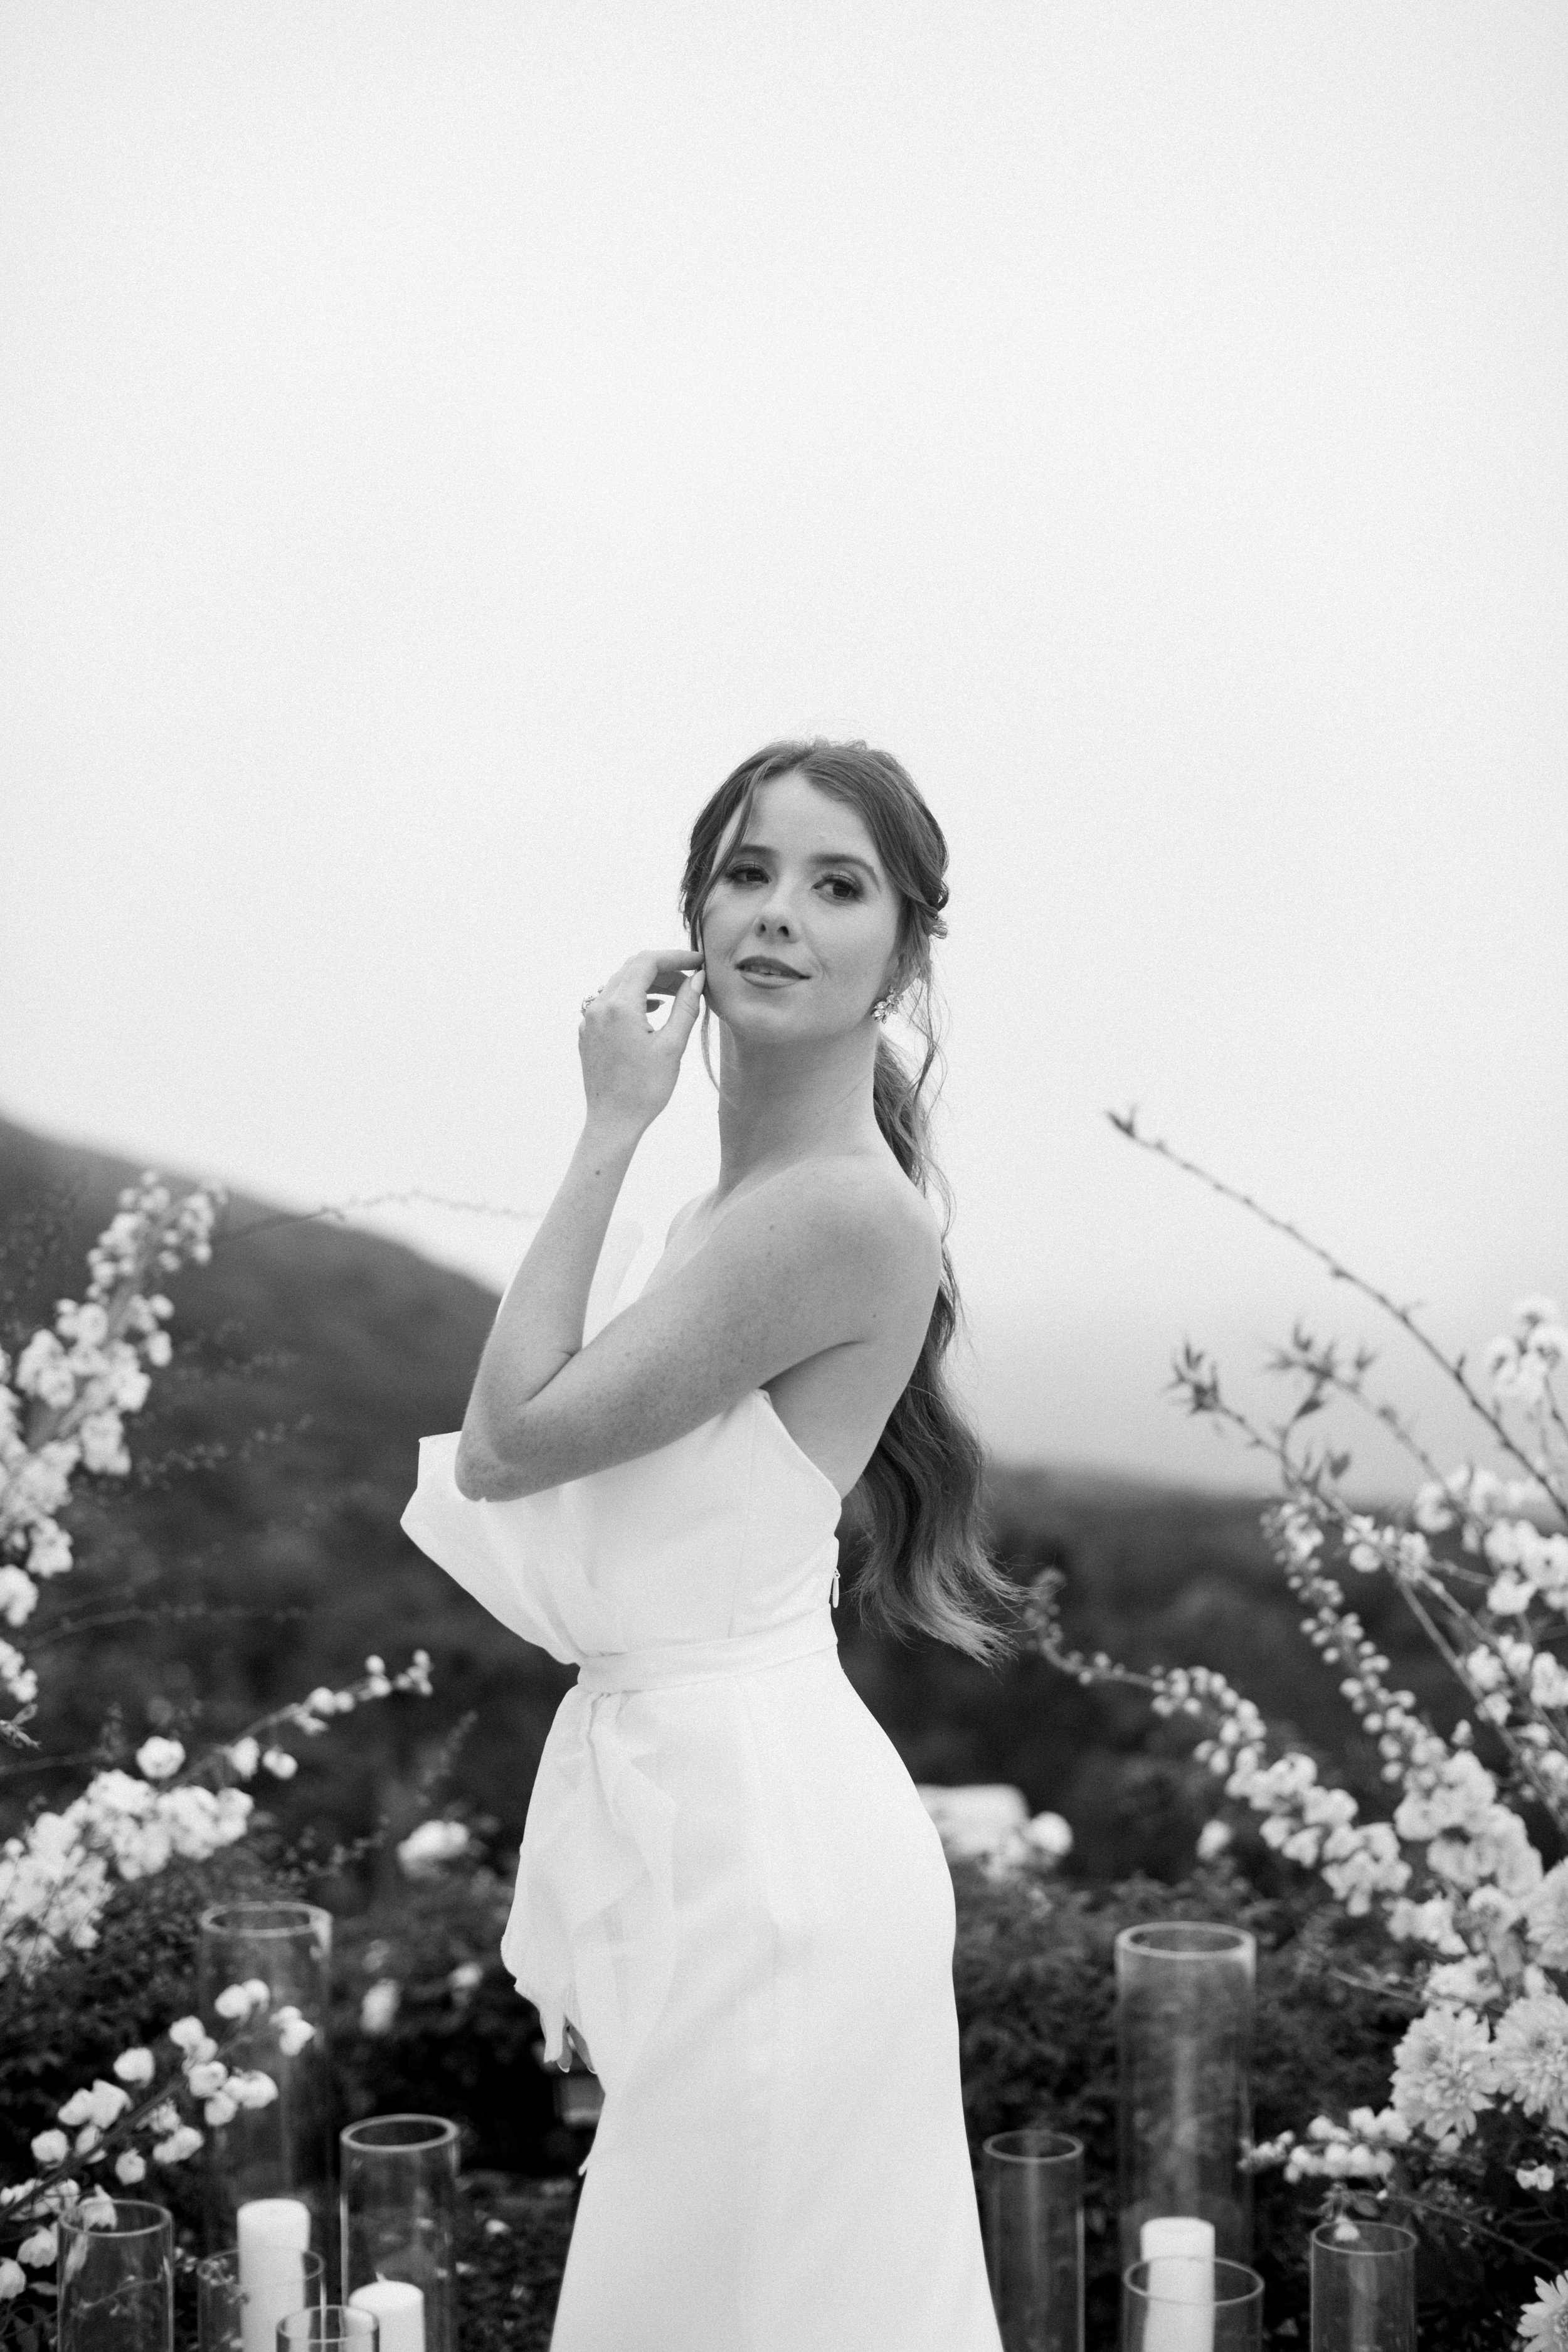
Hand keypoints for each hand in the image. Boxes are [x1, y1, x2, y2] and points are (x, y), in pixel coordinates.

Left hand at [578, 948, 704, 1137]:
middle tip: (690, 978)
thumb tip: (696, 979)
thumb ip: (685, 1007)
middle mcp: (598, 1007)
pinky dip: (633, 997)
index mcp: (619, 1007)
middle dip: (663, 968)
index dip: (675, 957)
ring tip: (676, 994)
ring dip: (648, 982)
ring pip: (620, 983)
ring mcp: (589, 1019)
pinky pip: (609, 1002)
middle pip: (632, 968)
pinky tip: (652, 1009)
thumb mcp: (672, 1046)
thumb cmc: (645, 1089)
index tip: (698, 962)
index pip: (647, 962)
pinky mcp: (587, 1032)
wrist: (613, 1121)